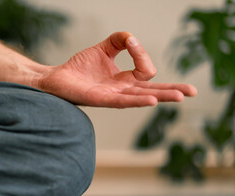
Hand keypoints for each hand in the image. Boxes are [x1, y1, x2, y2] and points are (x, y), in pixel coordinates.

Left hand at [38, 32, 196, 107]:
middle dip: (173, 90)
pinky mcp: (101, 99)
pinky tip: (152, 101)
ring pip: (141, 97)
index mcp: (124, 79)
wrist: (57, 77)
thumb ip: (119, 40)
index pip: (145, 71)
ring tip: (180, 97)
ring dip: (161, 96)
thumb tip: (132, 38)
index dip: (141, 54)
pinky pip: (122, 100)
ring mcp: (113, 96)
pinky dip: (137, 100)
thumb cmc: (79, 67)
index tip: (129, 43)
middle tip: (192, 92)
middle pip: (152, 91)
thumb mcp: (103, 48)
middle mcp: (122, 90)